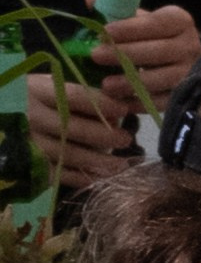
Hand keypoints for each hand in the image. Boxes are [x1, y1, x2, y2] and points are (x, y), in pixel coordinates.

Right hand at [20, 66, 134, 190]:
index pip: (74, 97)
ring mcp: (30, 142)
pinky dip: (82, 178)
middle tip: (126, 139)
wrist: (3, 114)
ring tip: (122, 165)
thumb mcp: (48, 84)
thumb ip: (77, 90)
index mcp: (37, 90)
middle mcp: (31, 117)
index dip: (101, 104)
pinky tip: (101, 178)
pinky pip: (58, 173)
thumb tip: (118, 101)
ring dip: (97, 161)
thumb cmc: (33, 97)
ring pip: (66, 154)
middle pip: (71, 128)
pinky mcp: (30, 164)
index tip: (124, 109)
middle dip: (103, 135)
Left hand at [86, 0, 200, 109]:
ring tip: (105, 85)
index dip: (130, 28)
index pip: (155, 23)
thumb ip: (117, 10)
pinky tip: (119, 102)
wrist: (180, 61)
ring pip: (161, 78)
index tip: (105, 32)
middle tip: (95, 56)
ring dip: (131, 82)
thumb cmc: (152, 36)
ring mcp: (190, 72)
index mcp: (179, 21)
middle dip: (124, 54)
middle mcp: (190, 45)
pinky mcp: (185, 94)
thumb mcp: (139, 19)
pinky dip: (139, 103)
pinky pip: (162, 101)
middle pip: (158, 51)